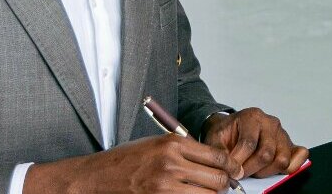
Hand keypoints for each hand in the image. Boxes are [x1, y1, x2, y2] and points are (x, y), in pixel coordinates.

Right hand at [23, 134, 233, 193]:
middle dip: (224, 183)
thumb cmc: (126, 158)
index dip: (231, 166)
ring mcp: (165, 186)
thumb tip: (215, 159)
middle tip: (225, 185)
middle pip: (217, 179)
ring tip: (208, 191)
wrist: (97, 177)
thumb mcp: (157, 142)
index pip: (218, 156)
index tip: (234, 170)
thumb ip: (185, 149)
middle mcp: (171, 164)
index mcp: (173, 144)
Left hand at [203, 108, 309, 179]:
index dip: (239, 162)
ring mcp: (283, 133)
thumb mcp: (215, 139)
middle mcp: (271, 123)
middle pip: (266, 154)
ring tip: (253, 170)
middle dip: (251, 169)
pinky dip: (289, 167)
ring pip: (281, 159)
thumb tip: (229, 170)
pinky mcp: (291, 144)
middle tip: (240, 173)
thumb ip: (220, 154)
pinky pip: (300, 156)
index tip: (231, 171)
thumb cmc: (226, 133)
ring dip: (266, 171)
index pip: (249, 144)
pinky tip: (271, 169)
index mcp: (252, 117)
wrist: (231, 128)